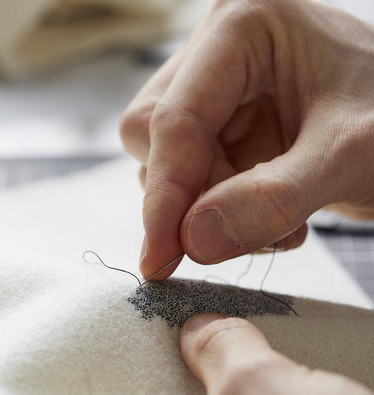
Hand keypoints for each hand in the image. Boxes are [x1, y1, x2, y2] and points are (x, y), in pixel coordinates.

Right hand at [120, 0, 373, 279]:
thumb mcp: (350, 156)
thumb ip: (274, 198)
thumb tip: (193, 239)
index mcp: (245, 27)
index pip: (175, 117)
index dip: (166, 193)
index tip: (160, 258)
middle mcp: (216, 52)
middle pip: (154, 137)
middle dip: (195, 197)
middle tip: (257, 227)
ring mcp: (213, 92)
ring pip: (163, 162)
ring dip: (208, 210)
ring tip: (280, 221)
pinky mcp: (218, 127)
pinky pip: (187, 179)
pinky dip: (220, 212)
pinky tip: (270, 213)